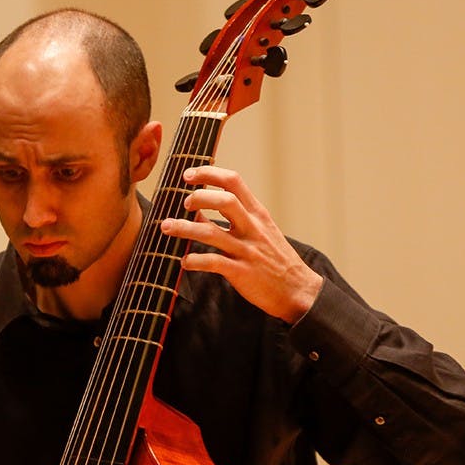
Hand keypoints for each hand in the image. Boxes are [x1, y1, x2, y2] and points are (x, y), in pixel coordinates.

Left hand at [159, 165, 322, 323]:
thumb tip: (205, 205)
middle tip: (183, 203)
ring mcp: (247, 250)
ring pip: (211, 233)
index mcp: (257, 214)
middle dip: (199, 198)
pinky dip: (194, 261)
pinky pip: (213, 263)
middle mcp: (252, 228)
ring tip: (166, 227)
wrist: (298, 290)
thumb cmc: (276, 259)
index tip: (188, 174)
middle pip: (225, 201)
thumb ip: (239, 216)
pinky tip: (183, 262)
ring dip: (184, 228)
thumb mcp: (264, 229)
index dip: (208, 174)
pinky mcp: (241, 272)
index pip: (234, 182)